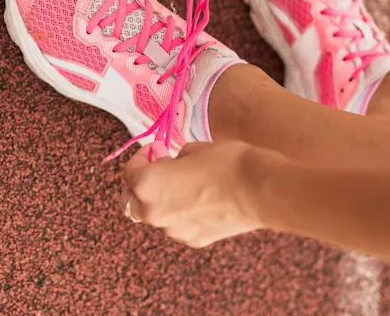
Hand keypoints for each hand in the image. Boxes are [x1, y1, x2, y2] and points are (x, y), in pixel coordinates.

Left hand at [119, 141, 286, 247]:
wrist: (260, 190)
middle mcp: (153, 212)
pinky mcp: (194, 240)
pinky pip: (178, 226)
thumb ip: (174, 159)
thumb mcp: (194, 148)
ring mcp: (174, 230)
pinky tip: (200, 202)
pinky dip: (181, 215)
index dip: (142, 156)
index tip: (156, 149)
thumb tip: (174, 163)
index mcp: (147, 185)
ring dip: (161, 201)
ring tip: (183, 186)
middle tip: (159, 168)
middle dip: (141, 185)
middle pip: (132, 201)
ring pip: (156, 216)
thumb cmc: (227, 163)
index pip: (130, 171)